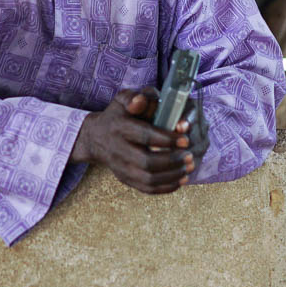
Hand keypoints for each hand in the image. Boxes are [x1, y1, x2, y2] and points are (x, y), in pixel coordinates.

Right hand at [70, 88, 195, 194]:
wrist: (95, 137)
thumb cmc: (117, 115)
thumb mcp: (123, 100)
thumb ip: (137, 97)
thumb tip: (141, 102)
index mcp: (119, 127)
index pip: (144, 136)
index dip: (167, 139)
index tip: (186, 139)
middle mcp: (118, 150)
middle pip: (147, 162)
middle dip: (172, 160)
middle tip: (190, 155)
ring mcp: (121, 167)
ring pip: (149, 179)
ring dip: (173, 175)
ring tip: (189, 167)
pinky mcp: (125, 179)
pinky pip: (147, 189)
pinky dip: (167, 187)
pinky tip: (181, 179)